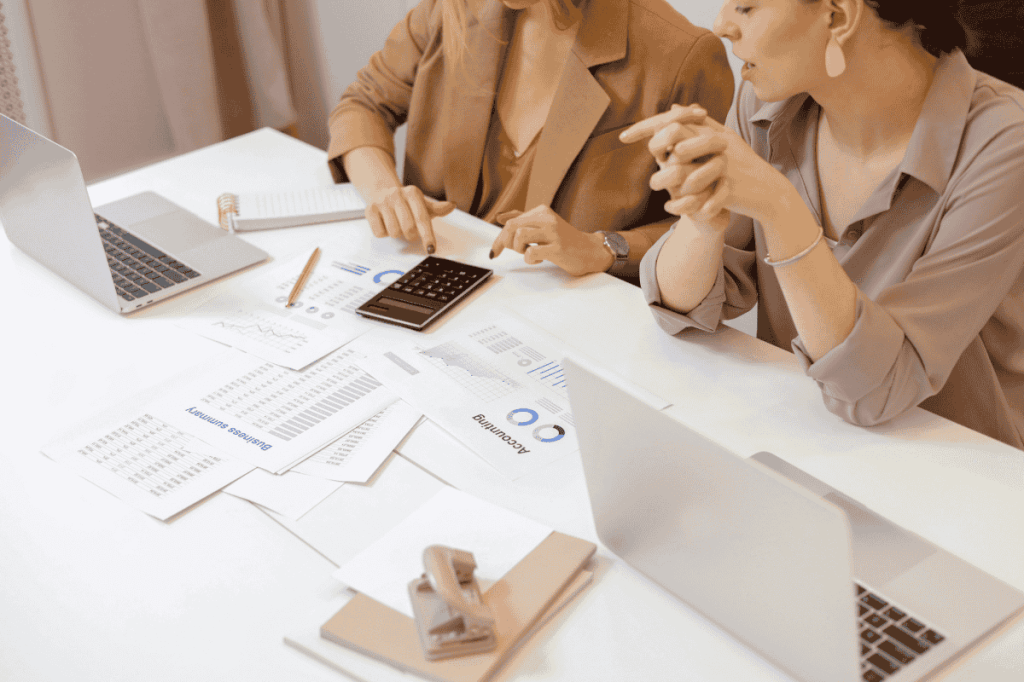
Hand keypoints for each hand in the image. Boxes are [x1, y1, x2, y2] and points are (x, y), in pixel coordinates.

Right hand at [364, 185, 454, 252]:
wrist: (382, 192)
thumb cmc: (406, 203)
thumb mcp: (423, 205)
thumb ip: (437, 208)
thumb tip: (451, 205)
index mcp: (413, 193)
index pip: (422, 218)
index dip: (427, 235)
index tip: (431, 248)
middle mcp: (397, 194)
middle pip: (408, 228)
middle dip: (410, 234)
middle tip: (409, 229)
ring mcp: (382, 201)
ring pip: (394, 232)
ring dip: (397, 233)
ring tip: (396, 223)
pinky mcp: (369, 209)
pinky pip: (380, 233)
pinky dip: (384, 232)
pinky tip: (385, 223)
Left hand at [489, 206, 612, 275]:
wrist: (590, 251)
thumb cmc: (565, 241)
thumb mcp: (543, 226)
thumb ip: (522, 219)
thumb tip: (500, 217)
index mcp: (541, 211)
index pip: (511, 221)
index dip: (499, 238)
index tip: (495, 251)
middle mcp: (547, 218)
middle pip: (512, 226)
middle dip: (506, 243)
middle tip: (515, 252)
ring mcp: (553, 232)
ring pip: (519, 235)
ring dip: (519, 249)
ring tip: (529, 252)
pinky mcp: (558, 248)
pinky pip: (531, 252)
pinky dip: (530, 259)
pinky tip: (540, 259)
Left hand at [633, 107, 785, 225]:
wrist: (767, 190)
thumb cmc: (740, 165)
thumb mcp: (719, 141)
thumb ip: (695, 125)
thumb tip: (671, 108)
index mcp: (711, 132)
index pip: (674, 120)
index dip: (647, 127)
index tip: (622, 137)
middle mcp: (716, 143)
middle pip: (679, 132)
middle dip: (657, 142)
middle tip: (645, 153)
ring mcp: (724, 164)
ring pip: (691, 163)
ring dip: (673, 175)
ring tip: (659, 185)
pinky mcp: (730, 186)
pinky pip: (706, 193)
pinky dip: (690, 204)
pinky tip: (672, 209)